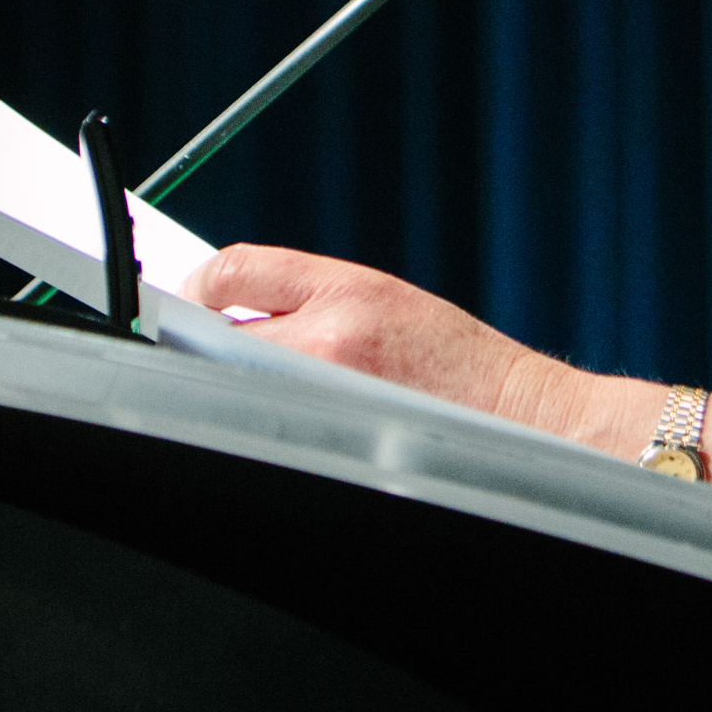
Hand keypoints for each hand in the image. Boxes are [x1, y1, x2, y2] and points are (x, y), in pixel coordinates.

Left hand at [184, 243, 567, 421]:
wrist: (517, 418)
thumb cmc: (456, 364)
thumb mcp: (386, 300)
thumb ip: (308, 297)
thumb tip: (226, 304)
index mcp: (348, 289)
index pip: (232, 270)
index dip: (199, 285)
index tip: (193, 299)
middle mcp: (330, 339)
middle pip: (215, 332)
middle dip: (208, 341)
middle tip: (219, 354)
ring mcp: (323, 398)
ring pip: (230, 384)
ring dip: (229, 385)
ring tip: (263, 393)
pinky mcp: (326, 442)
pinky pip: (257, 426)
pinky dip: (254, 423)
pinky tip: (281, 425)